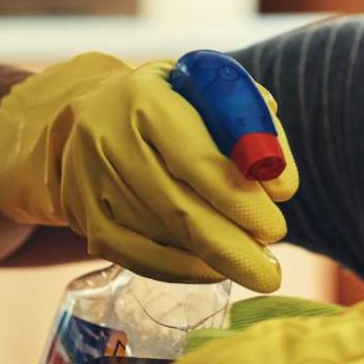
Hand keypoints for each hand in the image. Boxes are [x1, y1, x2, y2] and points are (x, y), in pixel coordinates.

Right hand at [0, 52, 298, 289]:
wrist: (89, 112)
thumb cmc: (173, 101)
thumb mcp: (210, 89)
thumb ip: (252, 125)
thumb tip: (281, 186)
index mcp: (147, 99)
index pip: (198, 160)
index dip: (240, 200)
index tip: (277, 227)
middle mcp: (110, 139)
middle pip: (178, 208)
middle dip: (233, 248)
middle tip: (271, 274)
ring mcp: (90, 180)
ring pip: (159, 236)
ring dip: (211, 258)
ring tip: (252, 266)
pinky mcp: (83, 214)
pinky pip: (134, 255)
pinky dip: (178, 270)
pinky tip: (213, 270)